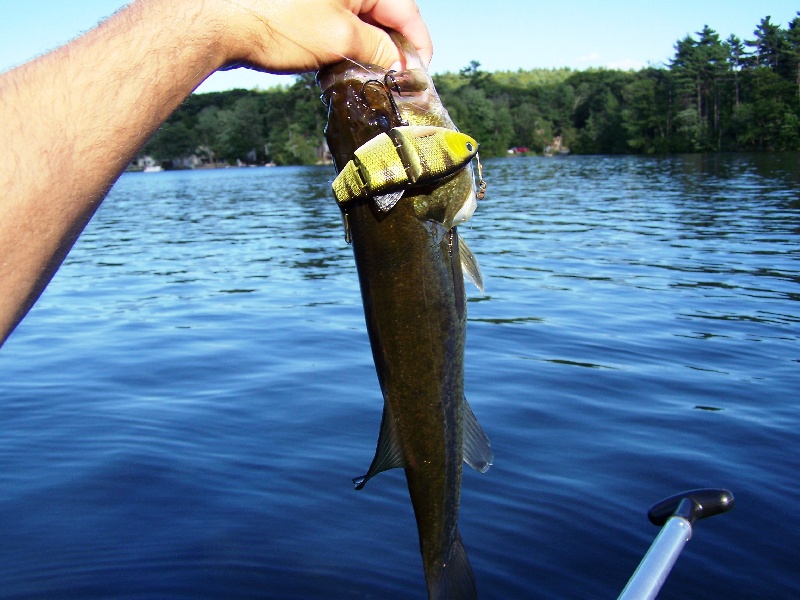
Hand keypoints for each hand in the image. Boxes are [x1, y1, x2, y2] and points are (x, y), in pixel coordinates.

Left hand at [206, 0, 432, 72]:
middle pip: (384, 15)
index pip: (405, 9)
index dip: (418, 43)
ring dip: (369, 50)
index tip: (422, 71)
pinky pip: (338, 26)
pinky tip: (345, 68)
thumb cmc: (279, 21)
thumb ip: (379, 49)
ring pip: (361, 23)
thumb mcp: (341, 39)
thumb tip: (400, 63)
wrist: (221, 21)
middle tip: (399, 80)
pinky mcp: (305, 9)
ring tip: (372, 78)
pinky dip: (346, 47)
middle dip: (394, 48)